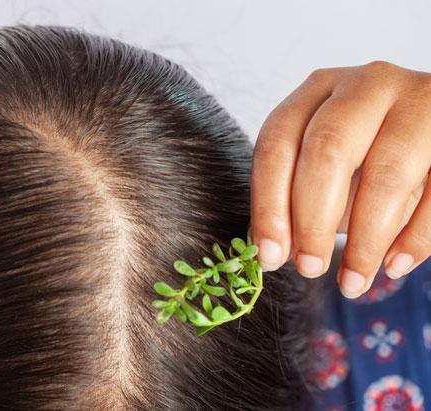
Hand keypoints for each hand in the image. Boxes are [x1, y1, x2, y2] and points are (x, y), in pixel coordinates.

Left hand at [251, 61, 429, 297]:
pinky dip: (416, 238)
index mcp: (318, 90)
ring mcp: (420, 100)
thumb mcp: (328, 168)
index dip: (269, 203)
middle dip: (313, 220)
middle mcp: (367, 85)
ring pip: (387, 174)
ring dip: (365, 240)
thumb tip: (271, 250)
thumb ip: (295, 198)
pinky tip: (394, 266)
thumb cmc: (370, 155)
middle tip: (310, 268)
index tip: (269, 255)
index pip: (277, 142)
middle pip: (328, 151)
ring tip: (352, 283)